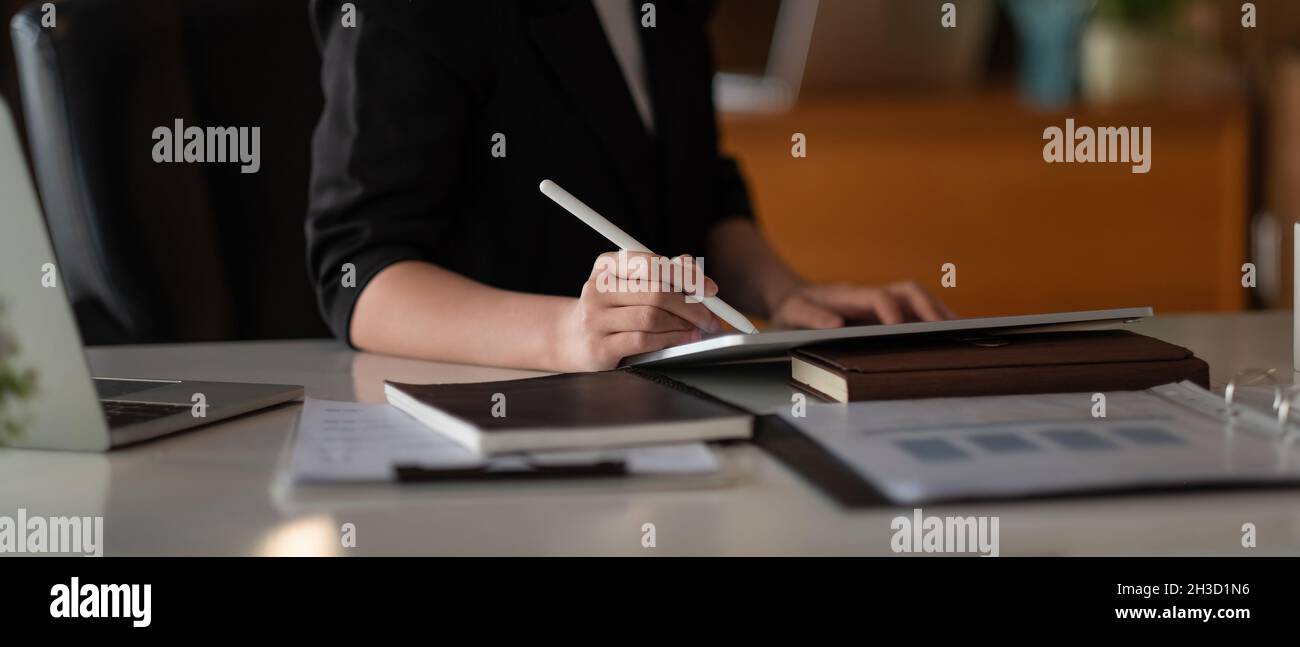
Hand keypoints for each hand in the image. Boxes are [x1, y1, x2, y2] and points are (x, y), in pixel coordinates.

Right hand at [553, 252, 723, 370]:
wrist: (575, 338)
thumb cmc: (614, 307)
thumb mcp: (632, 283)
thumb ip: (662, 272)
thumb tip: (692, 267)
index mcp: (606, 265)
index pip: (652, 264)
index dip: (686, 276)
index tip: (710, 289)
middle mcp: (596, 289)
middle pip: (655, 292)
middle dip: (691, 305)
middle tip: (711, 316)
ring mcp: (595, 319)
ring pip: (652, 317)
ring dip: (683, 325)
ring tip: (698, 329)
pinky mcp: (599, 347)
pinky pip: (643, 340)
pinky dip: (670, 340)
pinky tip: (682, 340)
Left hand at [768, 281, 953, 328]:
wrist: (792, 300)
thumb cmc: (792, 309)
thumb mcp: (792, 313)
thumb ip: (810, 317)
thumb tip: (836, 325)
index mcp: (850, 295)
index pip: (878, 297)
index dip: (891, 311)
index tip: (899, 329)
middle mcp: (871, 295)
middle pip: (909, 292)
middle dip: (930, 308)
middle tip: (948, 329)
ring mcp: (880, 304)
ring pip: (917, 301)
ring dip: (939, 313)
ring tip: (962, 333)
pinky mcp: (884, 315)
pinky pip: (914, 315)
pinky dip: (933, 323)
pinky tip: (948, 339)